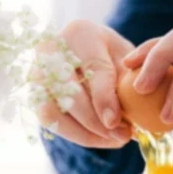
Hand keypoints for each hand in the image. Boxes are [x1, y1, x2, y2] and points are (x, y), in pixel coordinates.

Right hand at [33, 20, 134, 147]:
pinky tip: (102, 139)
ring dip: (84, 133)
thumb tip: (138, 119)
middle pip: (66, 93)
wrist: (92, 51)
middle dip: (94, 121)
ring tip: (115, 140)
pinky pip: (50, 122)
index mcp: (80, 33)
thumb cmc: (116, 55)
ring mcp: (36, 73)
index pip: (92, 69)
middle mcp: (49, 50)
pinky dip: (78, 135)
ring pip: (51, 112)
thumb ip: (131, 82)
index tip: (116, 121)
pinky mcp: (34, 94)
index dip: (104, 98)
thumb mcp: (130, 60)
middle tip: (123, 135)